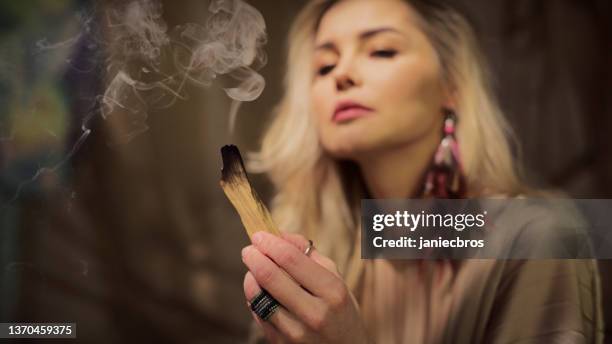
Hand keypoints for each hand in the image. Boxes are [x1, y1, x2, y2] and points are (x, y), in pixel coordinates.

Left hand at [241, 231, 370, 343]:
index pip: (291, 259)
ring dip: (250, 277)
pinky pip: (258, 314)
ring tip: (253, 270)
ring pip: (258, 297)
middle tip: (249, 249)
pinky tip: (260, 291)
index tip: (259, 235)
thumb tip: (280, 235)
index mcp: (332, 291)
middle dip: (254, 257)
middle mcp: (315, 313)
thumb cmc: (341, 312)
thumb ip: (310, 255)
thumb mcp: (337, 281)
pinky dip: (254, 298)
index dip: (270, 243)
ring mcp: (296, 333)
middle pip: (270, 276)